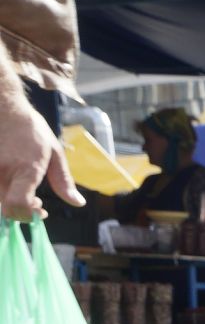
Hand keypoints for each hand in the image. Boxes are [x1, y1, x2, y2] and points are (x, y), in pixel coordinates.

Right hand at [1, 90, 81, 221]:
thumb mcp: (54, 153)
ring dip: (13, 202)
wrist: (4, 109)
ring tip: (26, 192)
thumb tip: (78, 203)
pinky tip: (13, 184)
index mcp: (25, 170)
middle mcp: (4, 172)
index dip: (28, 215)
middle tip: (38, 203)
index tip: (40, 210)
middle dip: (24, 211)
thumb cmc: (31, 129)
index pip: (18, 205)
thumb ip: (64, 181)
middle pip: (8, 207)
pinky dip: (4, 192)